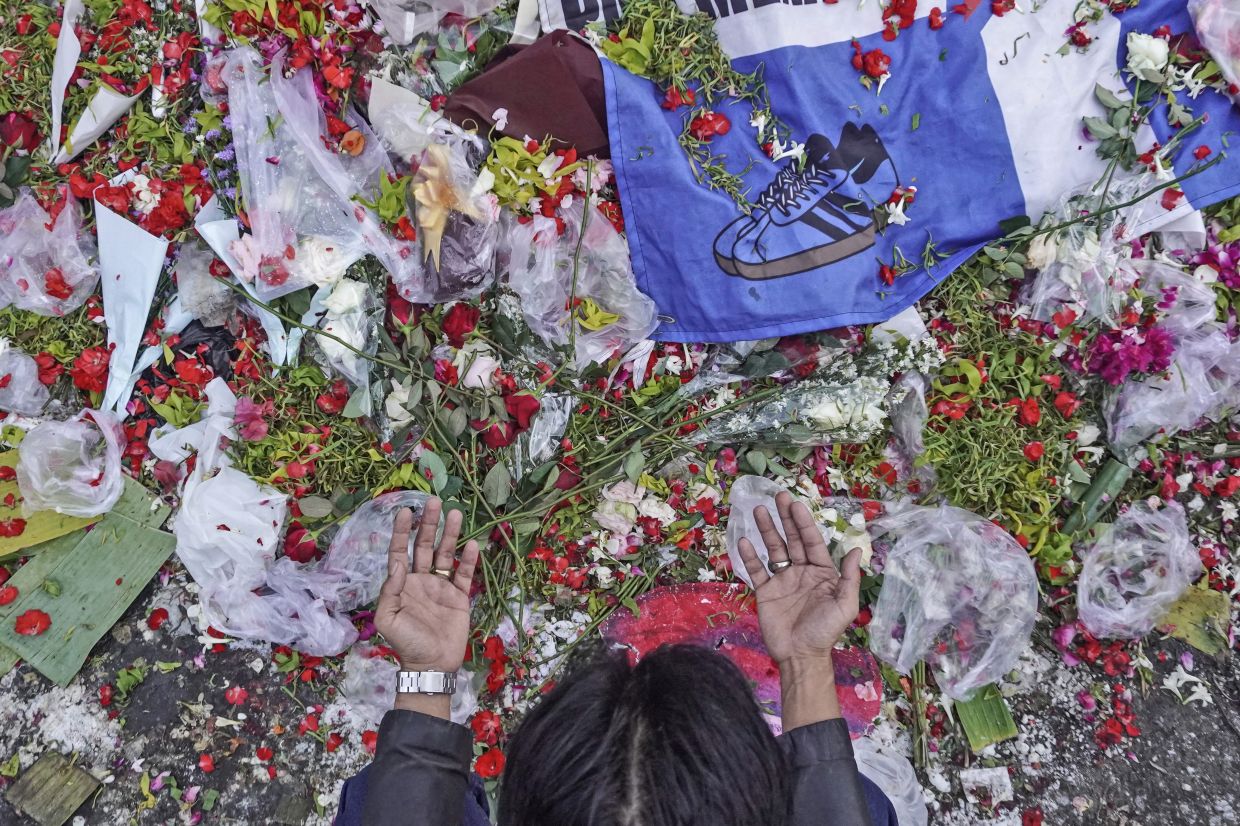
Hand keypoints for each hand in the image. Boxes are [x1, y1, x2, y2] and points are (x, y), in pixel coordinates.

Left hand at [375, 497, 479, 673]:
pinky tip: (472, 544)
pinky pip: (464, 574)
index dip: (402, 531)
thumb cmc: (406, 643)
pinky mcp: (459, 596)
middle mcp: (421, 579)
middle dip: (429, 524)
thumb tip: (398, 564)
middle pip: (425, 546)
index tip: (405, 510)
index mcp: (402, 584)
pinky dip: (468, 559)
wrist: (432, 664)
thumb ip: (390, 591)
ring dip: (450, 534)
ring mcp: (441, 586)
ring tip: (456, 513)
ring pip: (445, 554)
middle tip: (435, 501)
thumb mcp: (388, 619)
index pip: (400, 551)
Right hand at [736, 492, 861, 666]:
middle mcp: (802, 572)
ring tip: (758, 510)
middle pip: (792, 540)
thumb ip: (850, 578)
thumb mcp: (844, 606)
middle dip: (785, 518)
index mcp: (822, 572)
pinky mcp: (765, 592)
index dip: (804, 523)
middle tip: (777, 496)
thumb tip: (858, 550)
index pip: (812, 542)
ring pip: (773, 549)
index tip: (795, 505)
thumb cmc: (825, 632)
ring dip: (766, 530)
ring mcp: (782, 581)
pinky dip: (750, 556)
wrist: (800, 656)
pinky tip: (743, 541)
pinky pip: (757, 571)